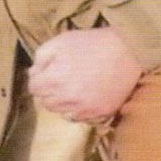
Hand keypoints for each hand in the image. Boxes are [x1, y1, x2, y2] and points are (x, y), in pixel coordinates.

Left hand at [27, 26, 144, 122]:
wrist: (126, 51)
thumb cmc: (90, 43)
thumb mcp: (58, 42)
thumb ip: (40, 59)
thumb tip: (34, 73)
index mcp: (53, 79)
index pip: (33, 89)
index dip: (38, 80)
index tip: (46, 75)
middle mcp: (67, 98)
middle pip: (46, 103)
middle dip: (48, 92)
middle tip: (58, 82)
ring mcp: (85, 108)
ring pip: (61, 113)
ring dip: (62, 103)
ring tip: (71, 90)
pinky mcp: (101, 113)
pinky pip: (80, 119)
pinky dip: (78, 111)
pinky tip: (83, 98)